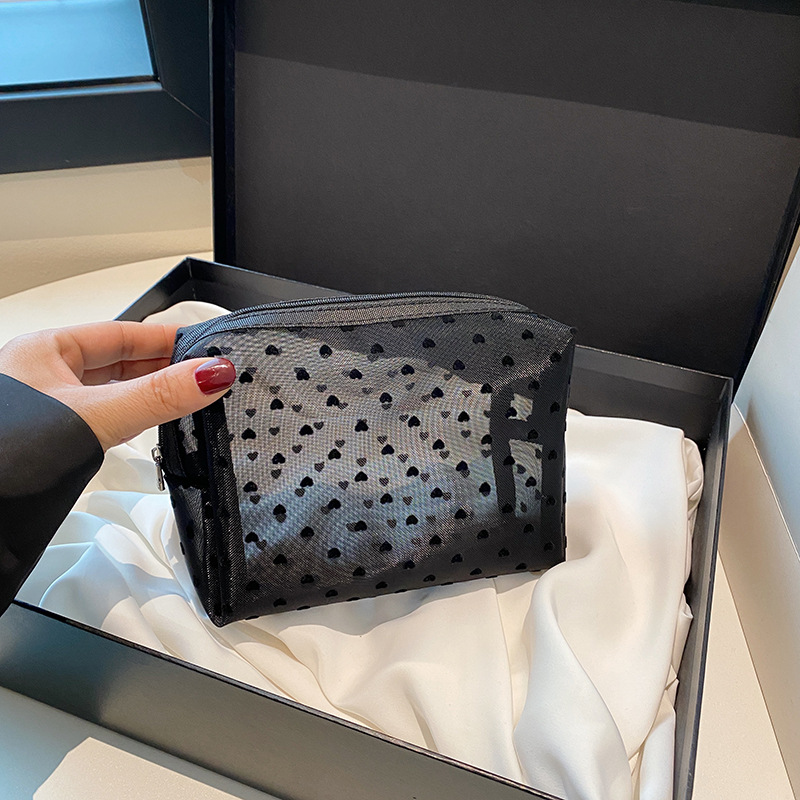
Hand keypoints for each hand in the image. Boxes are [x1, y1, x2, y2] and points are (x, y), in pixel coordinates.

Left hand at [0, 321, 235, 449]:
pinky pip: (99, 417)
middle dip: (162, 366)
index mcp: (47, 352)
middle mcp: (44, 376)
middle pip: (117, 361)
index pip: (123, 334)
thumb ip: (157, 397)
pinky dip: (127, 418)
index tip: (205, 346)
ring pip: (108, 390)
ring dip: (146, 393)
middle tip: (204, 373)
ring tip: (183, 396)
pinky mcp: (48, 439)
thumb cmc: (4, 457)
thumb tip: (210, 374)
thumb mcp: (95, 417)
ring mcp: (45, 408)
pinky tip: (142, 425)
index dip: (167, 339)